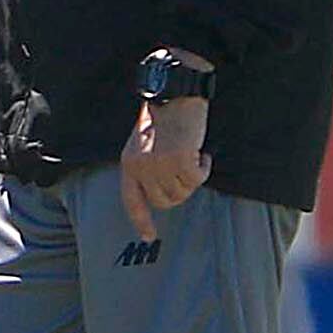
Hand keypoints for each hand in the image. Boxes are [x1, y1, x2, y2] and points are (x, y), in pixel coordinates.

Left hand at [121, 93, 212, 242]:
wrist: (174, 96)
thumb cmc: (164, 118)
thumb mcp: (145, 144)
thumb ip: (148, 168)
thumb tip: (163, 193)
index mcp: (129, 164)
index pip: (132, 201)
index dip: (141, 220)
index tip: (149, 237)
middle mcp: (140, 168)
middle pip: (165, 201)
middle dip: (180, 191)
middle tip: (187, 171)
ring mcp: (158, 166)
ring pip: (183, 191)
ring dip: (193, 177)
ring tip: (190, 154)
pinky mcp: (178, 162)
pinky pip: (197, 179)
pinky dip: (203, 167)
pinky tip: (200, 151)